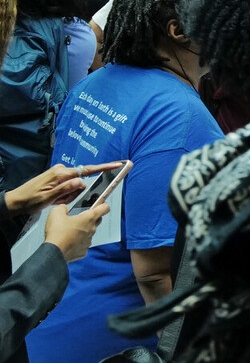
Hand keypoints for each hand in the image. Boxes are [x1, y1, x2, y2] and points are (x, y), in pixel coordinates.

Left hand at [5, 163, 123, 213]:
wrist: (15, 201)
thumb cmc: (31, 200)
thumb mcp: (49, 198)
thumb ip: (67, 189)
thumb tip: (82, 182)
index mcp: (61, 173)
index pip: (87, 170)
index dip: (104, 168)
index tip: (117, 164)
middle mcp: (61, 170)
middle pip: (80, 180)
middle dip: (74, 192)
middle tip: (60, 200)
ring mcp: (58, 173)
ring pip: (73, 185)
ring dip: (67, 195)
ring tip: (54, 201)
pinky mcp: (56, 177)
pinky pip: (67, 186)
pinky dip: (63, 194)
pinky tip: (53, 198)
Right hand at [43, 202, 108, 263]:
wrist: (53, 252)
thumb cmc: (57, 234)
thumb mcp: (56, 213)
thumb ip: (62, 207)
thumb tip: (63, 208)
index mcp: (89, 218)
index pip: (104, 208)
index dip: (102, 204)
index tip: (99, 203)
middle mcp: (92, 229)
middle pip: (97, 220)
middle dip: (90, 218)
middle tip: (79, 218)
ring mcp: (88, 241)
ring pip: (89, 233)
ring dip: (83, 231)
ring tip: (69, 231)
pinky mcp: (83, 251)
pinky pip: (83, 244)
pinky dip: (77, 242)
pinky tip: (68, 241)